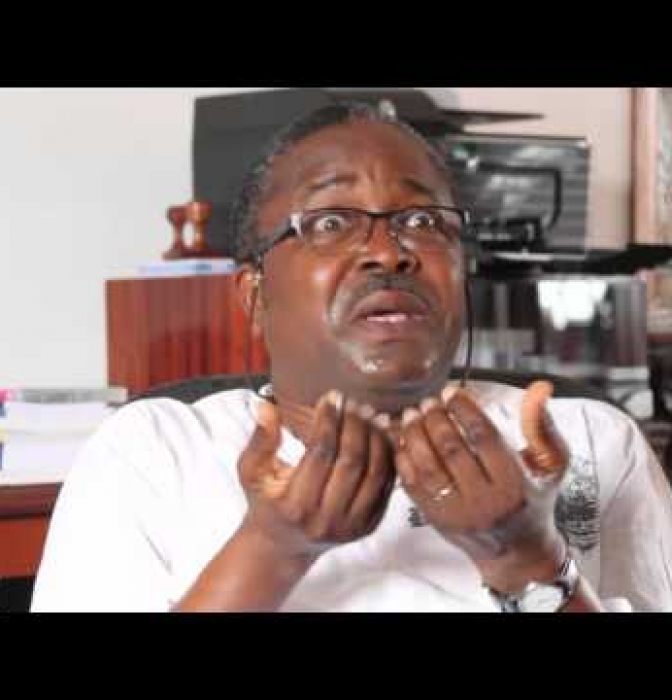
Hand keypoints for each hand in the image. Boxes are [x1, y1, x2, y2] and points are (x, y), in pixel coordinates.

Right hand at [238, 392, 395, 563]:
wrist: (283, 545)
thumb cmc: (266, 502)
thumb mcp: (251, 472)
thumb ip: (260, 439)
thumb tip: (266, 407)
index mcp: (296, 506)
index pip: (320, 453)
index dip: (328, 421)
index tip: (330, 398)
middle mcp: (326, 520)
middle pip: (351, 461)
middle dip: (354, 425)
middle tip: (353, 402)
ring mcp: (352, 526)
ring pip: (375, 471)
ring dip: (375, 437)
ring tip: (368, 413)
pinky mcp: (369, 525)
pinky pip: (386, 484)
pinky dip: (387, 456)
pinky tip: (379, 434)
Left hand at [394, 382, 569, 591]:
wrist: (516, 552)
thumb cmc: (533, 501)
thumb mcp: (550, 466)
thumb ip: (543, 427)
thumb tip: (539, 389)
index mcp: (513, 485)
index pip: (484, 437)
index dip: (464, 409)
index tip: (452, 391)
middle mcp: (483, 501)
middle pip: (452, 449)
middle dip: (435, 418)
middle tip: (428, 401)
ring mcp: (455, 513)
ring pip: (427, 465)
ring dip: (415, 434)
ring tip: (412, 415)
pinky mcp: (435, 519)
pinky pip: (411, 484)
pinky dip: (403, 458)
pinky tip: (402, 439)